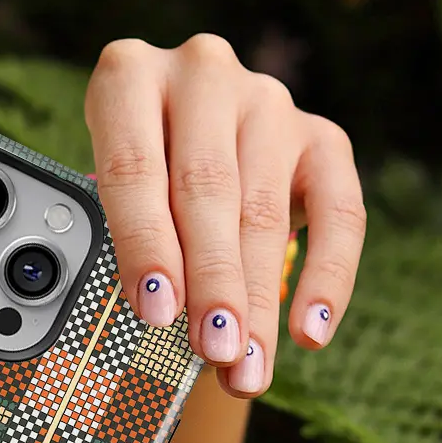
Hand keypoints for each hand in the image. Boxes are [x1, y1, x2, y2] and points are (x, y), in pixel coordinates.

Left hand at [85, 34, 365, 396]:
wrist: (185, 137)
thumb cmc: (131, 180)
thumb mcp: (103, 193)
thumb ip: (111, 240)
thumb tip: (142, 327)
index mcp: (129, 78)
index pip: (134, 167)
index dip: (145, 244)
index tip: (155, 312)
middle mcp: (202, 74)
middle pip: (206, 190)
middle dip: (212, 283)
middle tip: (214, 352)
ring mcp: (267, 100)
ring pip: (264, 211)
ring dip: (259, 301)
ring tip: (247, 368)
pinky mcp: (322, 134)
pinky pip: (338, 212)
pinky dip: (327, 278)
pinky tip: (310, 332)